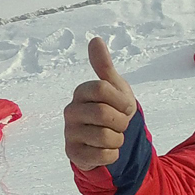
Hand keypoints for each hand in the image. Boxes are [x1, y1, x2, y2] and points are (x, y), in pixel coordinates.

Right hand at [64, 37, 138, 169]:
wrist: (108, 141)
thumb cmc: (112, 110)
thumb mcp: (114, 88)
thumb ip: (104, 66)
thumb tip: (95, 40)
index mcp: (81, 92)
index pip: (103, 89)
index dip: (122, 100)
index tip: (124, 107)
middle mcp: (70, 111)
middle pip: (104, 114)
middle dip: (121, 121)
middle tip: (118, 124)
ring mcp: (70, 133)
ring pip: (106, 137)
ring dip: (118, 139)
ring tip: (112, 136)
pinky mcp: (74, 154)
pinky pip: (104, 155)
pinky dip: (113, 154)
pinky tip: (105, 150)